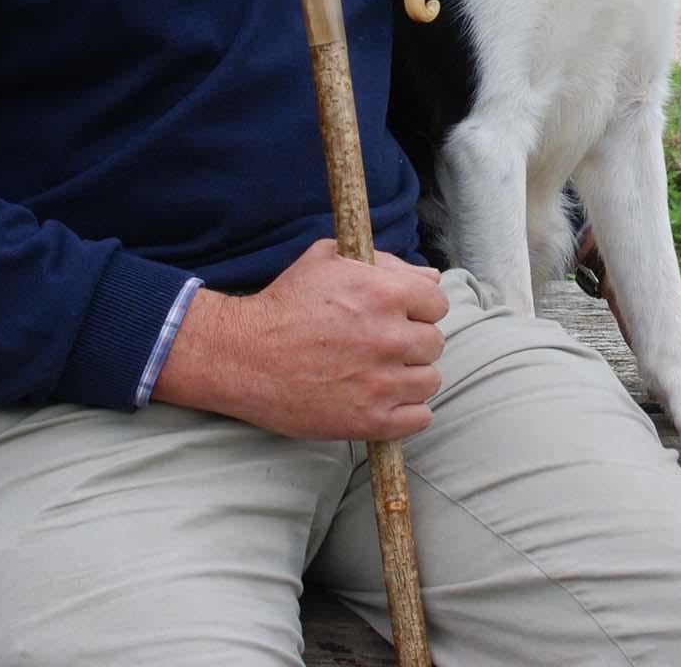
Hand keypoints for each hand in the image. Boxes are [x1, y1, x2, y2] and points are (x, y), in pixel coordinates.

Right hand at [153, 242, 448, 441]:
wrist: (242, 356)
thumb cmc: (285, 303)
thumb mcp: (328, 261)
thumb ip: (386, 263)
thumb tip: (431, 279)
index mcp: (385, 293)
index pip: (438, 303)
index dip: (419, 308)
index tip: (399, 316)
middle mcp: (389, 337)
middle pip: (434, 343)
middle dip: (412, 342)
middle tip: (382, 346)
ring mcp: (381, 382)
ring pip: (430, 381)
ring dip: (411, 377)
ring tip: (380, 374)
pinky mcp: (369, 420)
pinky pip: (419, 418)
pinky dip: (407, 412)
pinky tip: (383, 400)